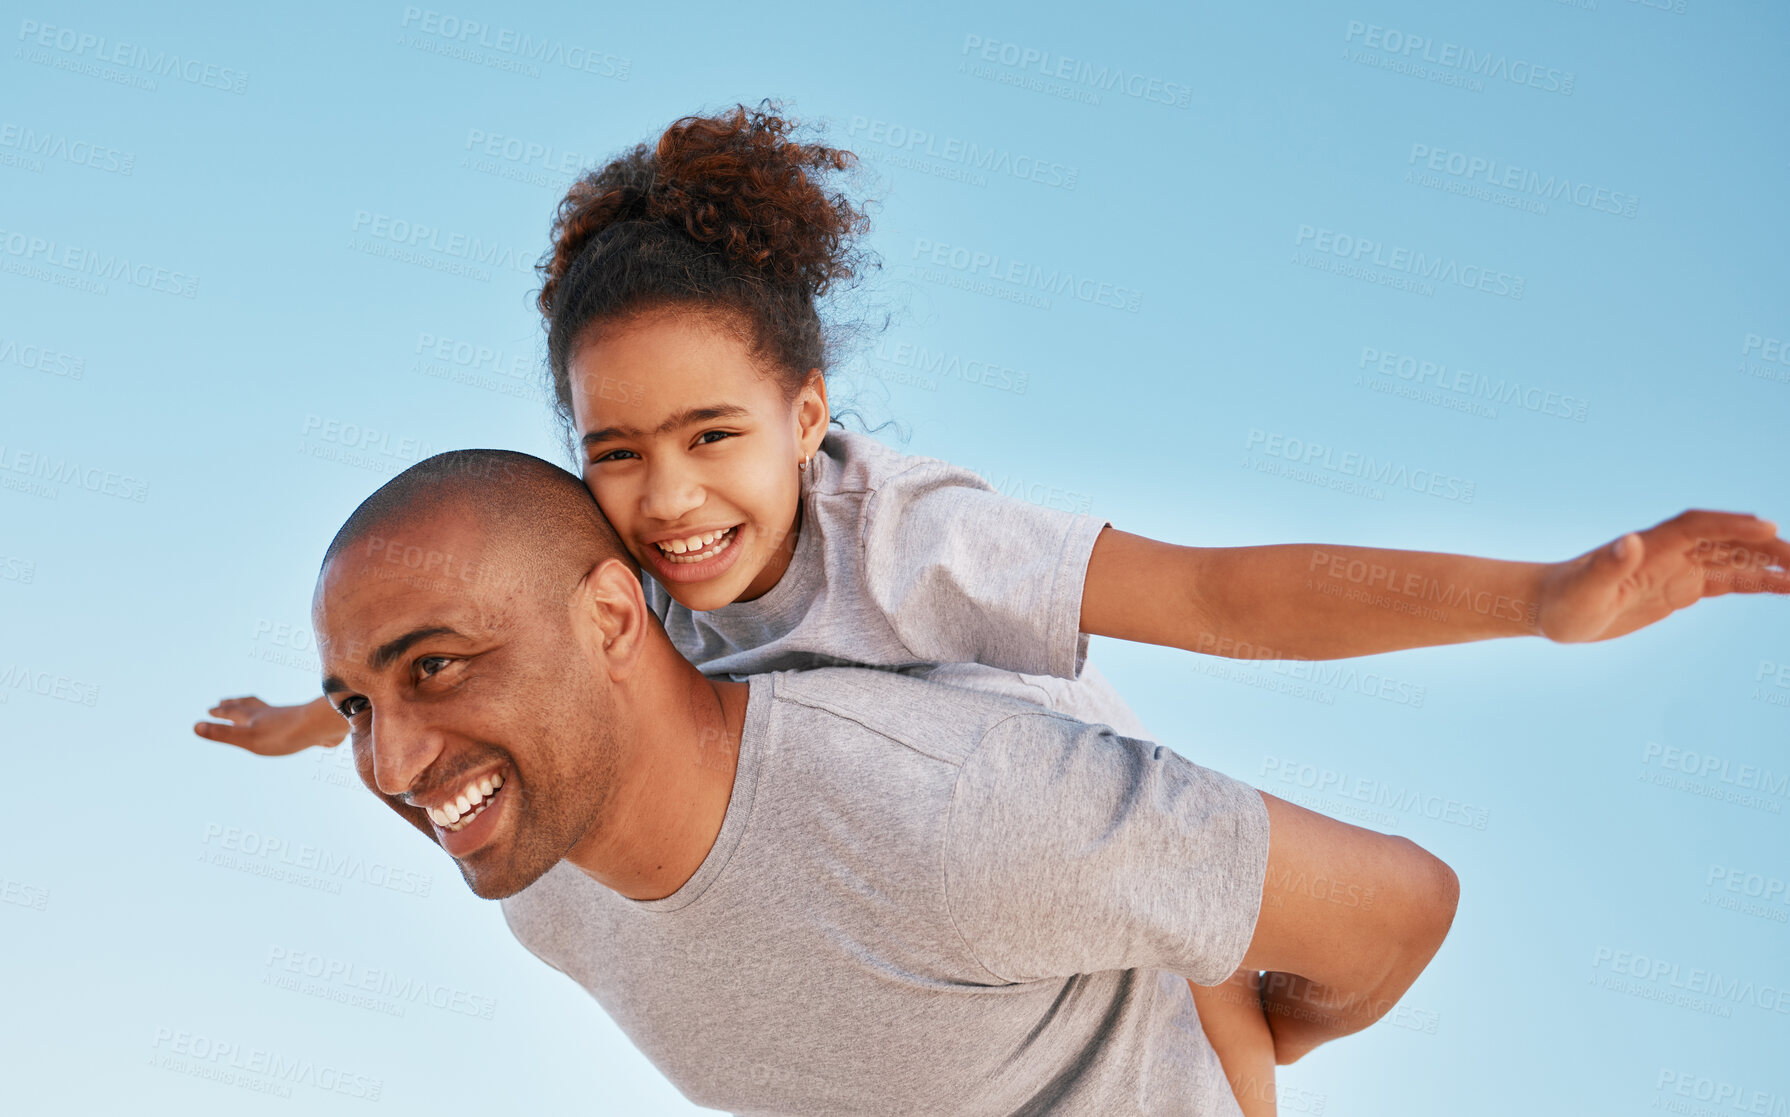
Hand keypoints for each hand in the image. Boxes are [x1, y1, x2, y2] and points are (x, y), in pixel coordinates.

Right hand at [193, 695, 344, 755]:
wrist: (323, 727)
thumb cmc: (284, 734)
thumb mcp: (248, 738)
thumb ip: (222, 733)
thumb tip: (194, 726)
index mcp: (254, 716)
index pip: (232, 712)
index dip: (220, 712)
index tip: (210, 709)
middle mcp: (269, 713)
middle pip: (248, 706)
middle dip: (234, 705)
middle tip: (225, 701)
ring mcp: (288, 718)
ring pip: (268, 711)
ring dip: (256, 710)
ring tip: (254, 711)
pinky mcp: (305, 726)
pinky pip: (290, 722)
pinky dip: (281, 721)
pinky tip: (288, 726)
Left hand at [1536, 510, 1789, 643]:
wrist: (1550, 610)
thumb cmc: (1563, 600)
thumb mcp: (1582, 589)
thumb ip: (1607, 566)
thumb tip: (1629, 541)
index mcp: (1649, 545)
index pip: (1697, 526)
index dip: (1731, 526)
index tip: (1768, 529)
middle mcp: (1668, 551)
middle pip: (1726, 540)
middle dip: (1765, 547)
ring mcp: (1677, 568)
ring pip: (1733, 559)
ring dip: (1769, 564)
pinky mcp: (1680, 588)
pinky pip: (1726, 580)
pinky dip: (1756, 581)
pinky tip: (1784, 587)